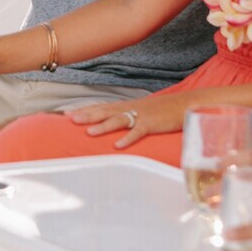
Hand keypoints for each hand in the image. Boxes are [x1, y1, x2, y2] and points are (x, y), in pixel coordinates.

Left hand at [67, 94, 185, 148]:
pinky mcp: (152, 124)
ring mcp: (140, 116)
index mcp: (126, 106)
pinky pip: (138, 132)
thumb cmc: (163, 110)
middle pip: (104, 111)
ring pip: (118, 120)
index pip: (101, 106)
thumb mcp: (141, 111)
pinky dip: (128, 138)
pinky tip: (118, 145)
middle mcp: (130, 109)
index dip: (84, 109)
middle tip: (70, 119)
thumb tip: (114, 122)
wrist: (185, 105)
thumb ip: (127, 116)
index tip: (66, 113)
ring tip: (88, 132)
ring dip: (103, 126)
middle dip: (86, 115)